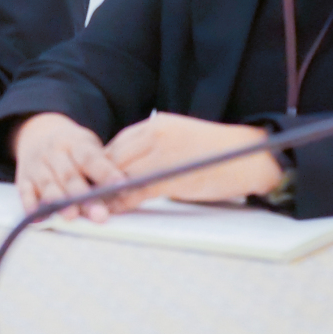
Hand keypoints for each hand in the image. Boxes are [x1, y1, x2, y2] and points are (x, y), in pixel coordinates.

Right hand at [11, 112, 126, 222]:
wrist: (37, 133)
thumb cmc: (72, 148)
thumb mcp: (88, 146)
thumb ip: (102, 165)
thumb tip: (125, 190)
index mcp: (74, 142)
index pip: (91, 158)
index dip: (106, 173)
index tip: (121, 187)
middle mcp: (54, 152)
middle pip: (70, 175)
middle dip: (84, 196)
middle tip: (100, 215)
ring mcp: (37, 165)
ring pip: (48, 184)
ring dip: (59, 202)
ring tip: (71, 216)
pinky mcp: (23, 178)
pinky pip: (25, 192)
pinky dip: (31, 205)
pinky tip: (39, 217)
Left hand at [103, 113, 280, 211]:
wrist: (250, 156)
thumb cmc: (215, 152)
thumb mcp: (179, 142)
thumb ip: (152, 150)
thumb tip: (127, 172)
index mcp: (157, 123)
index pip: (117, 144)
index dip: (101, 164)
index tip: (90, 178)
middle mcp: (156, 133)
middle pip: (113, 157)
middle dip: (96, 178)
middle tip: (82, 195)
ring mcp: (163, 153)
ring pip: (121, 173)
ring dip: (104, 191)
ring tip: (91, 206)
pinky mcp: (172, 175)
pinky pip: (137, 189)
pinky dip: (121, 201)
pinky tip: (113, 210)